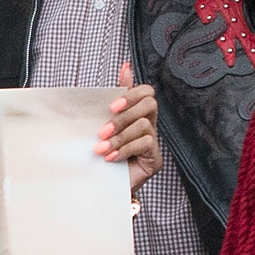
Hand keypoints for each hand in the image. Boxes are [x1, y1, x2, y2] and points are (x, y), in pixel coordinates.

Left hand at [101, 64, 159, 195]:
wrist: (99, 188)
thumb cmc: (99, 157)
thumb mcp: (99, 126)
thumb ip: (108, 100)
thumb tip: (124, 66)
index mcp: (135, 115)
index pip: (145, 92)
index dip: (132, 93)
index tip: (112, 105)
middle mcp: (148, 126)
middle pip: (150, 103)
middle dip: (124, 115)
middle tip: (103, 129)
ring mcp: (153, 143)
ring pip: (144, 124)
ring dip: (119, 136)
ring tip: (101, 148)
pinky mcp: (154, 160)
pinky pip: (145, 143)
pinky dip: (125, 149)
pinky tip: (110, 158)